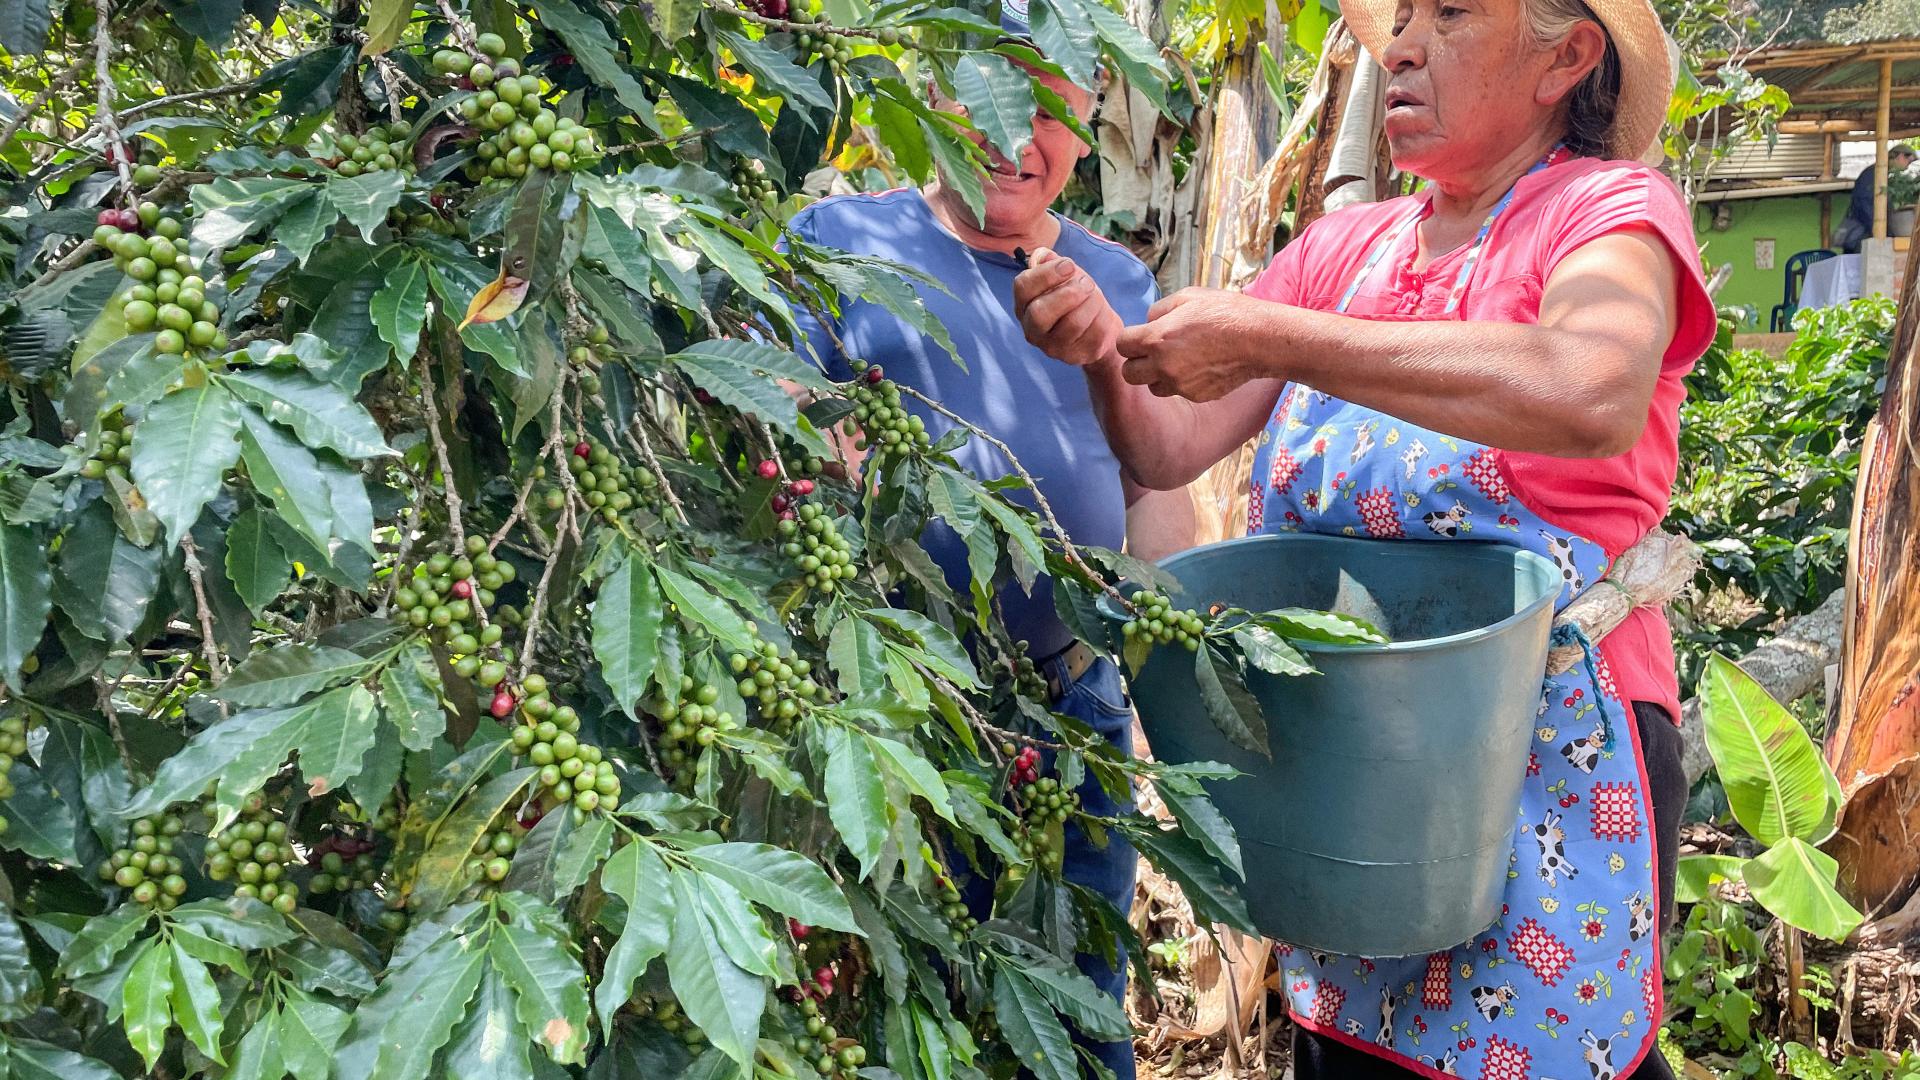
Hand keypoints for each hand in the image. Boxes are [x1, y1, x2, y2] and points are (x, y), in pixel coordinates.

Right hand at [1013, 247, 1123, 367]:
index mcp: (1024, 306)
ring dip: (1091, 302)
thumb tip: (1041, 255)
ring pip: (1073, 323)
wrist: (1099, 327)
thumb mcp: (1063, 275)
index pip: (1023, 287)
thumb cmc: (1076, 297)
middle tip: (1087, 283)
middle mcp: (1032, 331)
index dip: (1047, 273)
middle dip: (1068, 293)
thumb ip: (1050, 262)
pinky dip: (1103, 316)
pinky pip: (1094, 333)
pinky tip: (1101, 313)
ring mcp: (1053, 348)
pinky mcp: (1077, 356)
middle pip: (1041, 313)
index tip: (1069, 265)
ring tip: (1095, 294)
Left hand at [1115, 287, 1266, 400]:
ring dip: (1158, 376)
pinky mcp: (1197, 396)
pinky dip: (1182, 382)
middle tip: (1152, 352)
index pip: (1121, 345)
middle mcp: (1163, 366)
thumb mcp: (1188, 296)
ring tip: (1178, 360)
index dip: (1130, 339)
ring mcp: (1180, 385)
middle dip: (1137, 362)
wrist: (1258, 339)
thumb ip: (1159, 310)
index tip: (1141, 336)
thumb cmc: (1224, 312)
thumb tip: (1148, 322)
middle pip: (1128, 374)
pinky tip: (1200, 366)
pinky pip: (1178, 392)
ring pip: (1152, 387)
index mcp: (1156, 339)